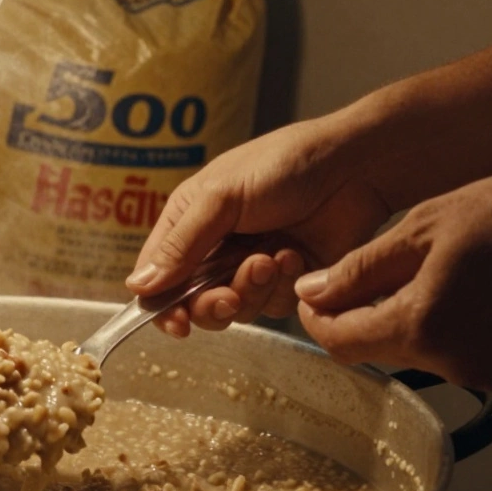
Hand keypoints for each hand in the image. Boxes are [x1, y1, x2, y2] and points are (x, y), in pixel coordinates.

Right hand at [126, 109, 393, 336]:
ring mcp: (251, 266)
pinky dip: (284, 286)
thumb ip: (181, 245)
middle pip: (195, 302)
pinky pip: (274, 306)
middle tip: (232, 295)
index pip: (158, 276)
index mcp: (188, 222)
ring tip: (274, 257)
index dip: (162, 305)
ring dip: (254, 289)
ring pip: (238, 309)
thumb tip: (137, 288)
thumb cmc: (283, 165)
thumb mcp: (221, 197)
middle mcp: (215, 248)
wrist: (354, 166)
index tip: (178, 324)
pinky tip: (297, 255)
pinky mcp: (288, 280)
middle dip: (213, 304)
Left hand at [297, 170, 491, 389]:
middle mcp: (453, 363)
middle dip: (358, 314)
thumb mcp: (431, 222)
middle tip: (362, 271)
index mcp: (423, 326)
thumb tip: (310, 292)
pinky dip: (447, 324)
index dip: (316, 318)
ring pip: (419, 349)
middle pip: (377, 348)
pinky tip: (468, 283)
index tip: (312, 292)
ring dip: (405, 316)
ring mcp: (489, 371)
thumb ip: (364, 266)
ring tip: (427, 264)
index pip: (339, 342)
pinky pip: (460, 352)